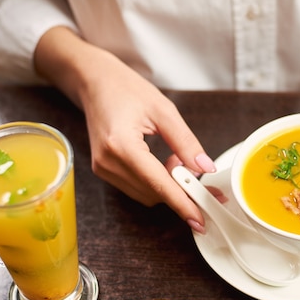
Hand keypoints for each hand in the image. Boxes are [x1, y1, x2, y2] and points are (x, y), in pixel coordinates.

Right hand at [34, 27, 215, 232]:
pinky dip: (156, 181)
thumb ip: (186, 142)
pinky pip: (138, 187)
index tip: (200, 218)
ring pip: (147, 194)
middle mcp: (108, 162)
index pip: (159, 184)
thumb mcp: (164, 110)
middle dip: (181, 190)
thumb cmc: (126, 89)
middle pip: (154, 193)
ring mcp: (103, 169)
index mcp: (121, 145)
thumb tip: (205, 168)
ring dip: (168, 184)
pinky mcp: (104, 170)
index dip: (182, 203)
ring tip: (175, 156)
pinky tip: (162, 161)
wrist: (94, 82)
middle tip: (201, 175)